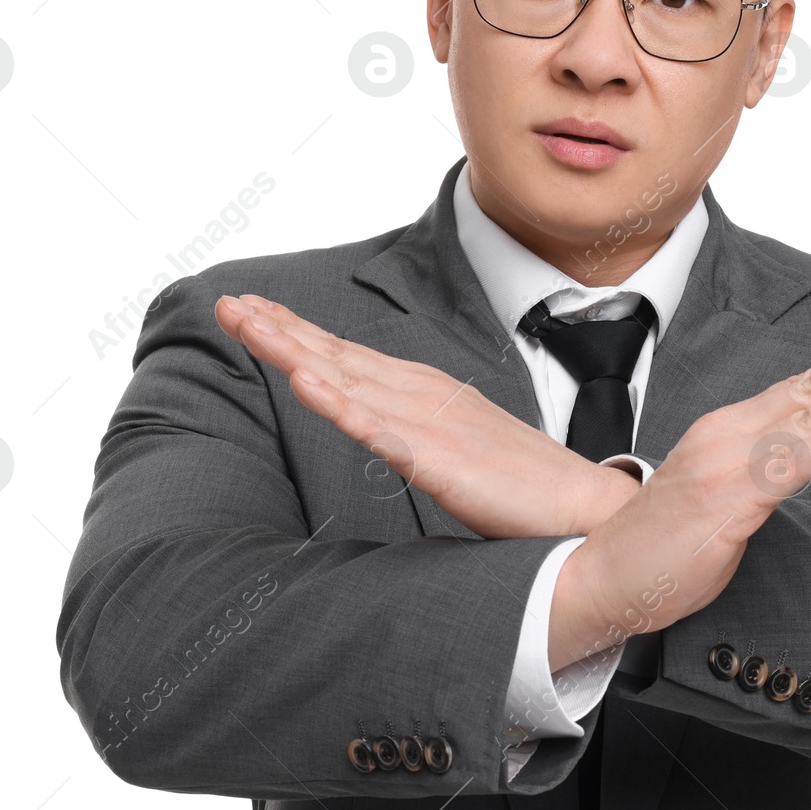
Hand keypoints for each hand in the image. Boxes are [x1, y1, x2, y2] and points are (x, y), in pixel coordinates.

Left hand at [214, 295, 638, 538]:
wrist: (582, 507)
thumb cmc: (521, 485)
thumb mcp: (453, 448)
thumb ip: (412, 433)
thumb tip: (380, 428)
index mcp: (422, 394)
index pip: (346, 355)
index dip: (295, 331)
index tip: (250, 309)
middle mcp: (420, 396)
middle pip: (335, 355)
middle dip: (278, 327)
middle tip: (228, 302)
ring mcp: (427, 424)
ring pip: (344, 380)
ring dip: (292, 349)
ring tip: (248, 322)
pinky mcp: (439, 460)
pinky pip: (378, 430)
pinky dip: (340, 402)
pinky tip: (306, 383)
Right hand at [549, 311, 810, 668]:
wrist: (603, 573)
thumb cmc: (665, 539)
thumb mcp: (724, 491)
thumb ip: (765, 467)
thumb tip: (805, 456)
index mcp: (730, 429)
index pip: (801, 387)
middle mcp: (730, 434)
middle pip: (810, 387)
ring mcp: (729, 463)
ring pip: (807, 419)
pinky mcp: (729, 498)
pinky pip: (789, 467)